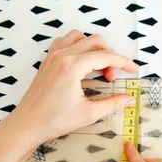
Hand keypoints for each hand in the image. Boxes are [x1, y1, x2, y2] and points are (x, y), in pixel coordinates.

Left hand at [0, 30, 138, 154]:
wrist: (27, 124)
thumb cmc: (53, 120)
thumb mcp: (88, 114)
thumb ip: (112, 104)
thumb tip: (129, 99)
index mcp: (72, 66)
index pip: (105, 56)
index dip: (123, 62)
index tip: (133, 69)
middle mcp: (62, 56)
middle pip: (95, 42)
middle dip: (109, 57)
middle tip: (111, 78)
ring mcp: (53, 56)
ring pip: (80, 37)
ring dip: (94, 48)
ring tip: (97, 68)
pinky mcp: (47, 60)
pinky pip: (65, 42)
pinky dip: (78, 47)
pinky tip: (81, 64)